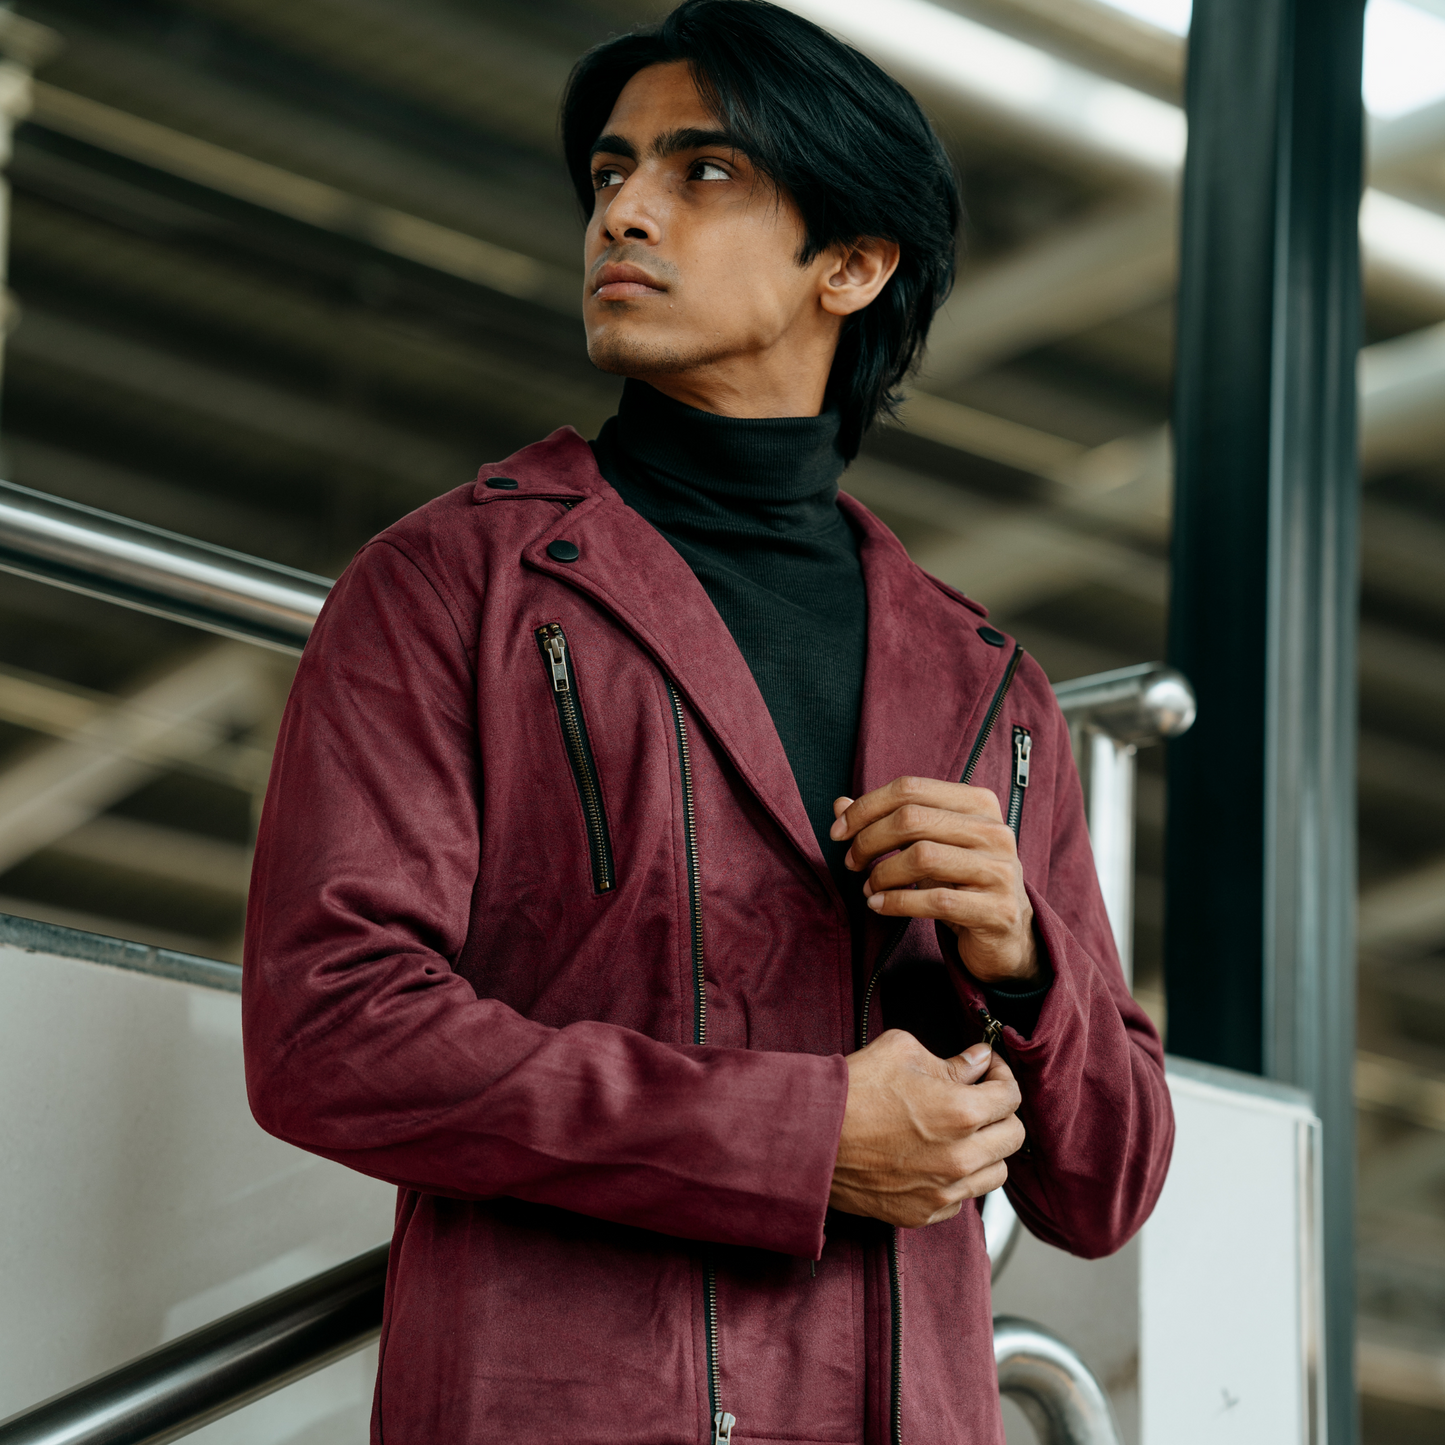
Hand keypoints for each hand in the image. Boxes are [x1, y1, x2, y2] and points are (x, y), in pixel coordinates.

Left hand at [829, 778, 1039, 983]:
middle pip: (912, 819)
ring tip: (869, 886)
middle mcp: (994, 831)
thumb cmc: (961, 882)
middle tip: (851, 862)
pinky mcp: (997, 910)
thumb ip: (887, 822)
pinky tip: (878, 905)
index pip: (910, 789)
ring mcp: (999, 870)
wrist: (1007, 934)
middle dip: (869, 840)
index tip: (839, 831)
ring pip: (922, 856)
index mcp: (978, 803)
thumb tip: (840, 805)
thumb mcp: (927, 846)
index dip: (866, 808)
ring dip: (882, 873)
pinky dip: (897, 902)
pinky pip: (935, 900)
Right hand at [829, 1030, 1023, 1226]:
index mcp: (961, 1112)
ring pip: (996, 1173)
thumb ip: (951, 1060)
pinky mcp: (924, 1213)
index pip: (1011, 1096)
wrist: (811, 1137)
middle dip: (1001, 1112)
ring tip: (961, 1132)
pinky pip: (962, 1199)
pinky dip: (958, 1179)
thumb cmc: (852, 1091)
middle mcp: (960, 1157)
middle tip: (979, 1098)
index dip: (1002, 1075)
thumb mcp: (903, 1052)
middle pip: (1013, 1137)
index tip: (987, 1070)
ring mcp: (943, 1190)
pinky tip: (936, 1159)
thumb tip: (977, 1062)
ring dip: (986, 1149)